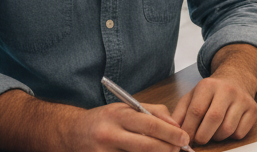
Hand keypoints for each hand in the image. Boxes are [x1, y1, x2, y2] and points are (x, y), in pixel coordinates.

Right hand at [70, 102, 190, 151]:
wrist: (72, 132)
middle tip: (180, 149)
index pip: (150, 125)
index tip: (184, 138)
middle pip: (147, 146)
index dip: (171, 133)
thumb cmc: (103, 120)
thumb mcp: (124, 108)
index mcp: (117, 115)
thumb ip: (152, 112)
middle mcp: (110, 134)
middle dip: (168, 149)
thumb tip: (175, 124)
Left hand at [173, 75, 256, 143]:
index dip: (189, 129)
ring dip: (216, 137)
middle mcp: (227, 90)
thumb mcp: (192, 96)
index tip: (185, 138)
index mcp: (208, 85)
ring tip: (212, 132)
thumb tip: (174, 131)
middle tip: (199, 140)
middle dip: (203, 136)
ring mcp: (242, 99)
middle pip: (213, 119)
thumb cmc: (211, 92)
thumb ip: (180, 113)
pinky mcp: (253, 109)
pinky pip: (240, 133)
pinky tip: (225, 127)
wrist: (236, 78)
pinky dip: (230, 136)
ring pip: (227, 129)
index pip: (196, 110)